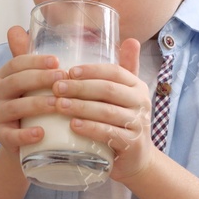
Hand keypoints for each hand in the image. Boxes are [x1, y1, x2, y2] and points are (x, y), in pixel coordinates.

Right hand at [0, 25, 64, 150]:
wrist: (31, 142)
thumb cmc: (37, 104)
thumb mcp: (38, 81)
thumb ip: (33, 57)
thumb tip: (18, 28)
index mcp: (4, 76)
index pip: (16, 64)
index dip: (35, 61)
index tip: (57, 62)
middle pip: (15, 82)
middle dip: (40, 79)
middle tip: (63, 79)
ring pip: (14, 107)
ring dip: (37, 104)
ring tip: (58, 104)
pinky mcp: (2, 138)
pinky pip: (10, 136)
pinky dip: (25, 135)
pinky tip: (41, 133)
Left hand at [50, 37, 154, 181]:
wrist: (135, 158)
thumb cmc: (120, 121)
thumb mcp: (122, 94)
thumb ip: (122, 69)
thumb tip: (130, 39)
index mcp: (137, 86)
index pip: (114, 71)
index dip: (91, 70)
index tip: (69, 70)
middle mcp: (141, 102)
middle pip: (108, 89)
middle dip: (80, 87)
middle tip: (56, 87)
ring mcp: (138, 124)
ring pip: (107, 111)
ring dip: (81, 107)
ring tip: (59, 105)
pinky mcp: (132, 144)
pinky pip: (109, 133)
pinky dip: (90, 128)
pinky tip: (73, 126)